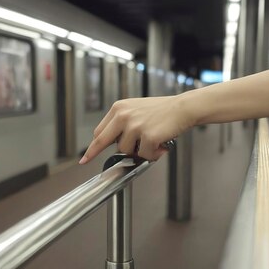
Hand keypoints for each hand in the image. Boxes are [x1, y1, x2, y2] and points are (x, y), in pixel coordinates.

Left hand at [79, 95, 194, 163]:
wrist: (182, 108)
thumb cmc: (162, 110)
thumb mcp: (136, 110)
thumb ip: (122, 123)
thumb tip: (113, 143)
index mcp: (119, 108)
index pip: (100, 131)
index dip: (93, 146)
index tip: (85, 157)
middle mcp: (124, 116)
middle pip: (103, 142)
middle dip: (96, 153)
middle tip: (87, 161)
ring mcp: (135, 126)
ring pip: (125, 152)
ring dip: (138, 152)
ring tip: (151, 143)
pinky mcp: (147, 136)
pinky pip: (143, 155)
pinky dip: (152, 154)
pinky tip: (160, 145)